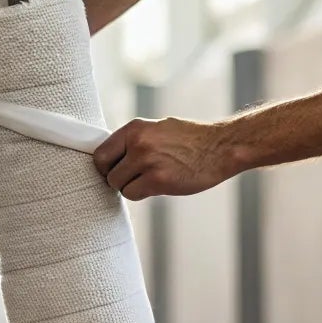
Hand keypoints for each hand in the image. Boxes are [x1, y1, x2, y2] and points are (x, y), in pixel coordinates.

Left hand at [92, 117, 239, 199]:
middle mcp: (137, 143)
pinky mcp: (158, 180)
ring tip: (150, 180)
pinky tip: (158, 186)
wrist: (220, 147)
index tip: (114, 170)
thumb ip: (136, 140)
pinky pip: (133, 194)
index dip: (105, 166)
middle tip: (133, 178)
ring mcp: (147, 161)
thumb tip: (115, 155)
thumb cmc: (192, 139)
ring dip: (130, 187)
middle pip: (106, 171)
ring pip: (118, 185)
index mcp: (135, 128)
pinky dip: (141, 194)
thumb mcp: (159, 128)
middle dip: (117, 178)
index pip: (100, 152)